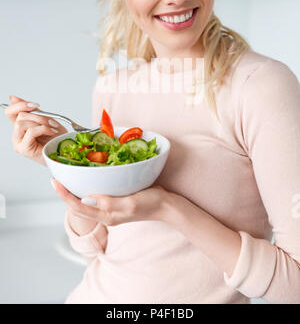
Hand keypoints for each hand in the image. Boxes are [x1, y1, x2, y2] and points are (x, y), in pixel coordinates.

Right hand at [5, 95, 67, 165]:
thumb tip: (13, 98)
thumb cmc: (55, 138)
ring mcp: (18, 142)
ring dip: (41, 122)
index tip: (34, 105)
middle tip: (51, 121)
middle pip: (19, 116)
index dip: (20, 105)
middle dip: (38, 116)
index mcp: (20, 126)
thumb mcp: (44, 119)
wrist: (64, 151)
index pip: (10, 112)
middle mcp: (17, 134)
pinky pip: (31, 131)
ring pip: (23, 122)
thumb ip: (31, 110)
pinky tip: (51, 132)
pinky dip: (43, 129)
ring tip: (52, 128)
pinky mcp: (23, 149)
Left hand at [51, 179, 171, 226]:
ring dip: (74, 192)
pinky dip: (88, 189)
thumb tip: (87, 199)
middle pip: (78, 207)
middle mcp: (106, 215)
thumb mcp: (131, 202)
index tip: (55, 182)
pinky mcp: (116, 203)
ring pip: (85, 203)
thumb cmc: (151, 203)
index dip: (64, 195)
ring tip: (67, 179)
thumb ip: (110, 202)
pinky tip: (89, 180)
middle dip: (65, 194)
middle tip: (56, 178)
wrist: (167, 207)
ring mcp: (111, 210)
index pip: (78, 207)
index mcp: (107, 216)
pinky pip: (96, 198)